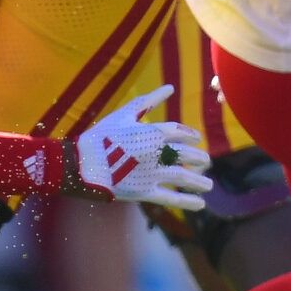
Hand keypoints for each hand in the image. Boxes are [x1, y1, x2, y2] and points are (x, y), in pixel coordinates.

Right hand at [65, 88, 212, 209]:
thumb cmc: (101, 136)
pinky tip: (201, 204)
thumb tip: (171, 87)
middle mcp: (158, 153)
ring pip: (183, 177)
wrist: (80, 163)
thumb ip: (148, 101)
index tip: (197, 139)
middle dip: (199, 159)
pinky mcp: (144, 192)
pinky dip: (187, 201)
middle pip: (187, 155)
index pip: (181, 133)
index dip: (191, 136)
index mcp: (153, 133)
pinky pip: (170, 198)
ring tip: (209, 185)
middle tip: (206, 162)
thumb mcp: (124, 114)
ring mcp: (152, 173)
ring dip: (199, 182)